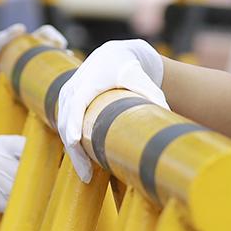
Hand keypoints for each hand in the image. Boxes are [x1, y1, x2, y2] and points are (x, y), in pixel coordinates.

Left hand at [0, 23, 66, 114]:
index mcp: (23, 46)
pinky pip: (47, 90)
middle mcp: (31, 59)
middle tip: (66, 58)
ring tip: (67, 74)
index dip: (54, 35)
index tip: (57, 43)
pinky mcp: (31, 93)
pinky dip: (56, 89)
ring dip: (63, 71)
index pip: (44, 34)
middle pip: (54, 52)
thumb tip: (22, 27)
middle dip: (63, 53)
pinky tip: (60, 92)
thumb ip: (0, 40)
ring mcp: (32, 76)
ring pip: (53, 71)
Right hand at [52, 39, 165, 182]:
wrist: (113, 54)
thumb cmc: (130, 68)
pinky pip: (64, 125)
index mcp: (89, 81)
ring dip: (72, 151)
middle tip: (87, 175)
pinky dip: (71, 144)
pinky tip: (83, 161)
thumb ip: (154, 94)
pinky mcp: (66, 102)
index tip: (75, 143)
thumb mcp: (143, 78)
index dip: (74, 124)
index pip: (77, 104)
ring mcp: (66, 95)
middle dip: (75, 150)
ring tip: (87, 174)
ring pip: (63, 127)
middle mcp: (73, 88)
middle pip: (67, 122)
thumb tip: (167, 114)